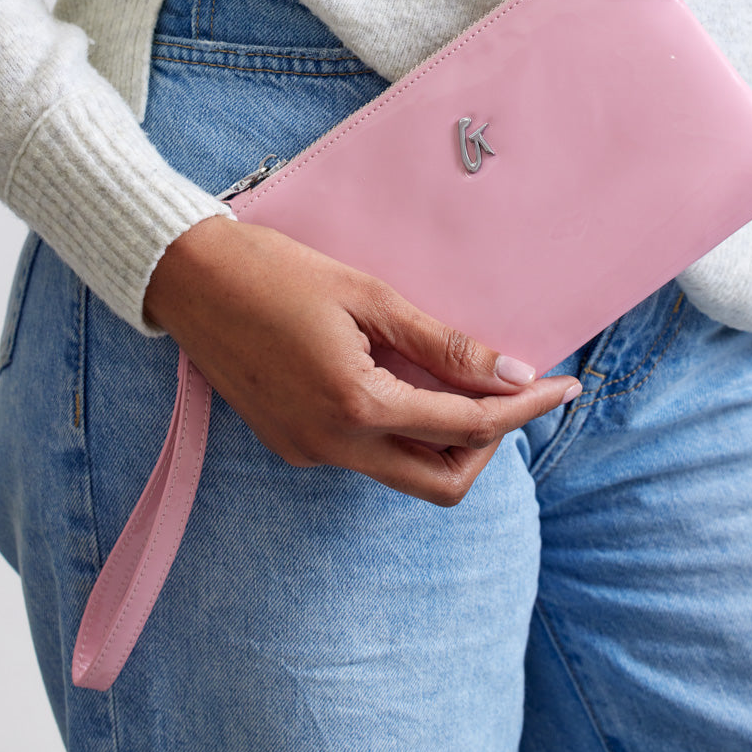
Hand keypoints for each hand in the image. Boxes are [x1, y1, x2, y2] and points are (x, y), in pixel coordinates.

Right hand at [145, 216, 581, 506]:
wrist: (186, 279)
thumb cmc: (275, 270)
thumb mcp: (368, 296)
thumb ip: (443, 344)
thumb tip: (514, 374)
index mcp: (356, 404)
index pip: (467, 426)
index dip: (524, 408)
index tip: (565, 385)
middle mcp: (332, 445)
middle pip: (442, 480)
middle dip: (490, 443)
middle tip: (511, 390)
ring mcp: (308, 452)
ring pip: (404, 472)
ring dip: (446, 439)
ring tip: (459, 378)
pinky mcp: (291, 444)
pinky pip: (366, 455)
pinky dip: (401, 429)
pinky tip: (403, 379)